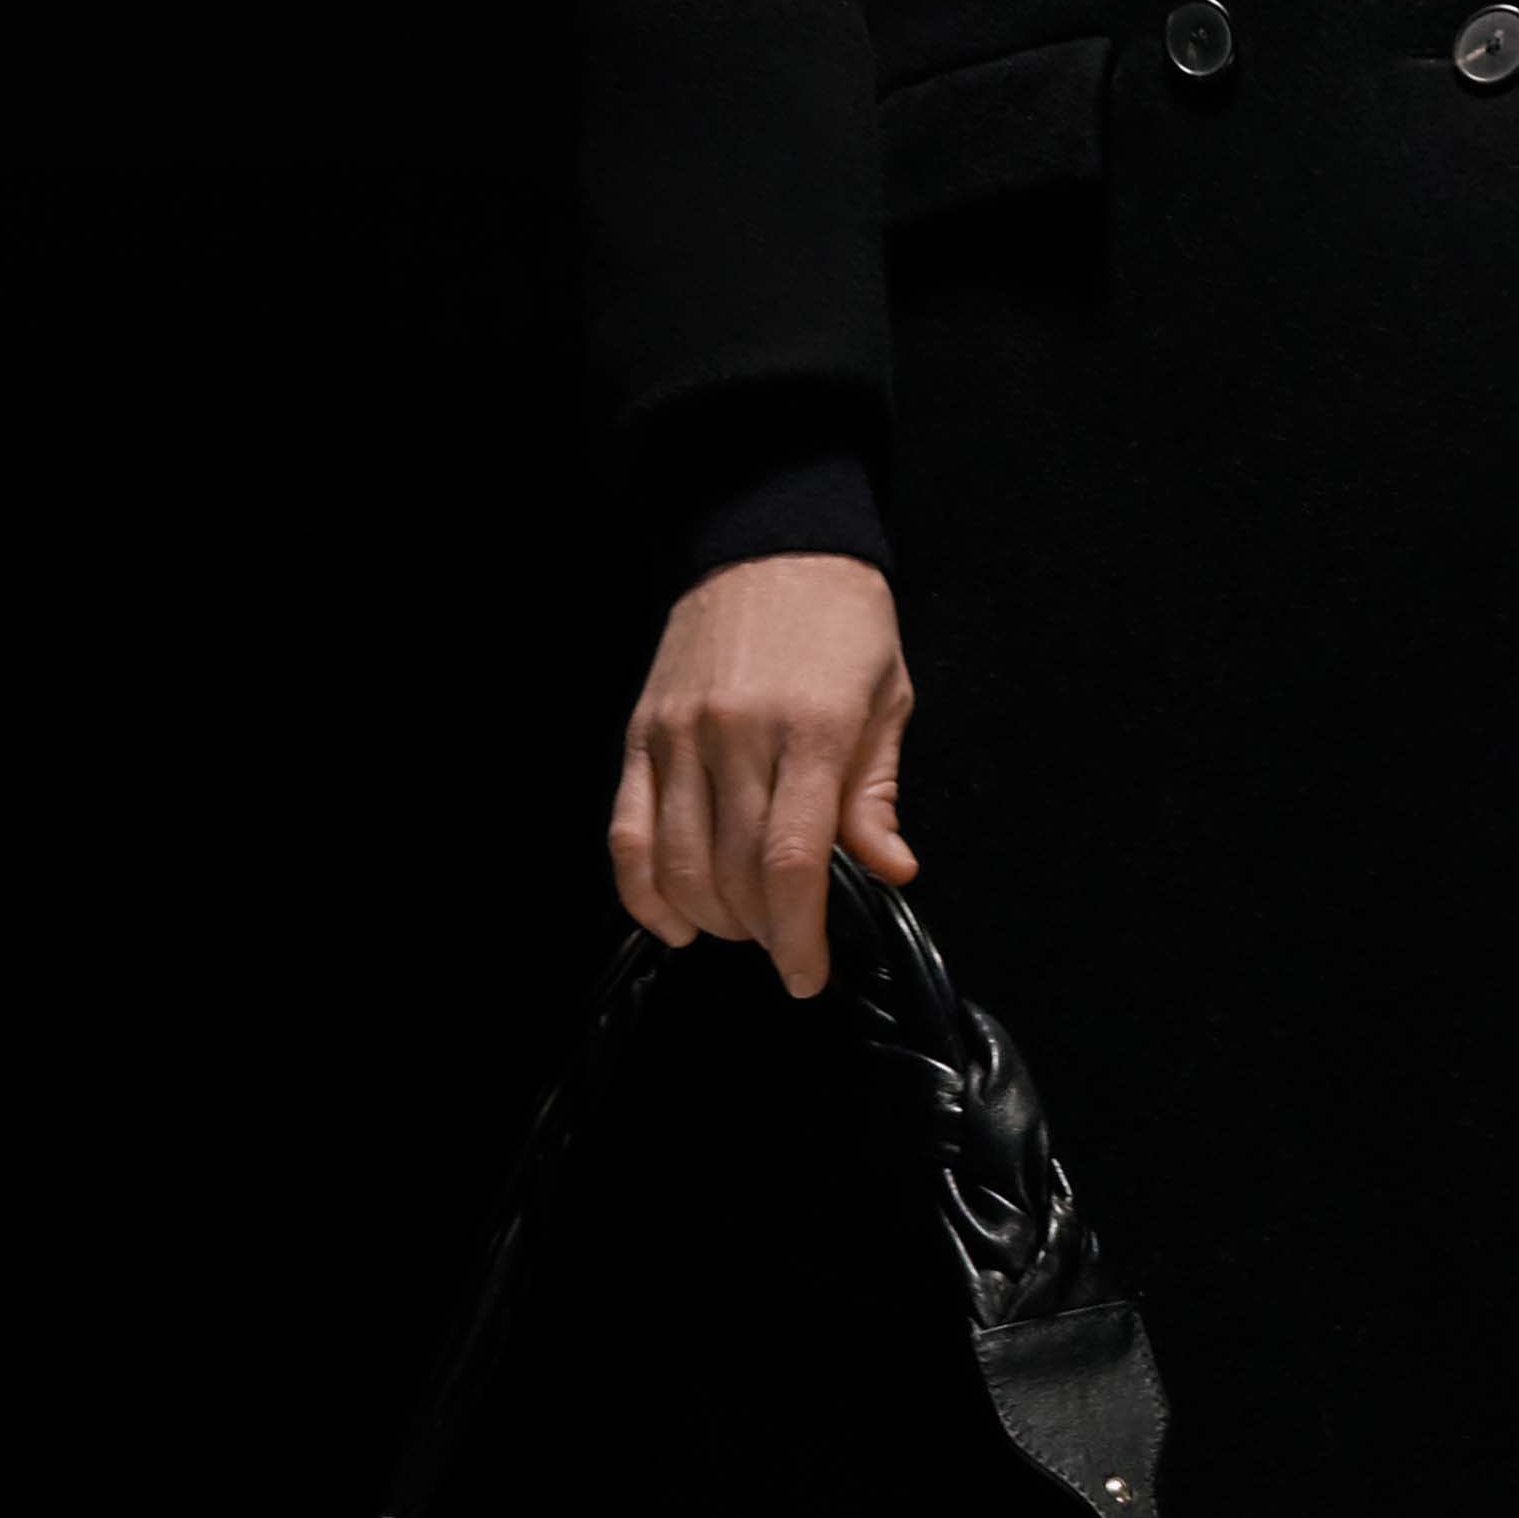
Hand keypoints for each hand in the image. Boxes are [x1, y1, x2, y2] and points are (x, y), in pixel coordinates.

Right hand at [608, 552, 916, 998]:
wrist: (769, 541)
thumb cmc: (841, 623)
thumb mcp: (886, 699)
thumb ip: (876, 793)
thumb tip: (891, 869)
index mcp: (811, 730)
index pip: (792, 862)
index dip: (798, 936)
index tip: (808, 976)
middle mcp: (736, 735)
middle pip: (734, 874)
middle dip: (762, 934)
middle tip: (787, 947)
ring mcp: (679, 736)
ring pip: (677, 863)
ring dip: (711, 918)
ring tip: (743, 927)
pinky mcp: (640, 735)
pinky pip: (626, 831)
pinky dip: (644, 890)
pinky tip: (674, 918)